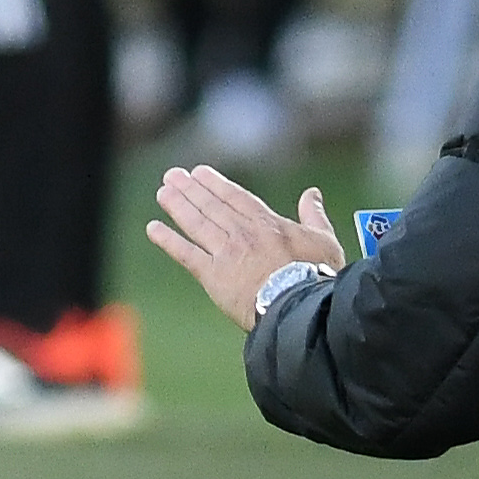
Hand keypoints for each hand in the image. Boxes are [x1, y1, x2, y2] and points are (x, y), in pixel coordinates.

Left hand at [147, 166, 346, 330]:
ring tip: (163, 192)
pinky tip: (154, 228)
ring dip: (177, 206)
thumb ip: (314, 215)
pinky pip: (186, 254)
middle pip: (211, 206)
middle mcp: (242, 232)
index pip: (235, 197)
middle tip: (172, 176)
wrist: (298, 306)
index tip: (199, 173)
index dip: (215, 184)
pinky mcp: (213, 276)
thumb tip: (312, 193)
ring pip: (196, 223)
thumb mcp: (324, 240)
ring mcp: (226, 253)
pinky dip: (168, 240)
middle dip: (190, 189)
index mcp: (267, 223)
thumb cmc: (317, 276)